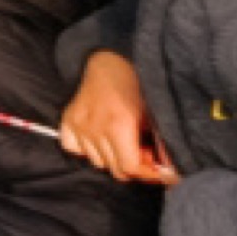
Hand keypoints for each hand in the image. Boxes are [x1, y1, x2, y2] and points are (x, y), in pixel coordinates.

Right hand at [62, 50, 173, 184]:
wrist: (109, 62)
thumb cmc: (136, 86)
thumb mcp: (155, 115)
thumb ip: (161, 145)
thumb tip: (169, 173)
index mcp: (119, 124)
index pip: (130, 167)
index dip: (148, 173)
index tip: (158, 169)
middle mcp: (95, 128)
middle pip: (115, 169)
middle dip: (134, 166)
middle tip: (143, 153)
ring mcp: (78, 125)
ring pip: (98, 162)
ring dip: (113, 158)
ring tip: (123, 144)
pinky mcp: (67, 121)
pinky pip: (75, 150)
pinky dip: (87, 150)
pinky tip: (99, 139)